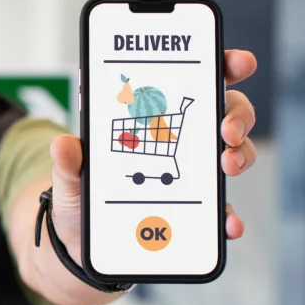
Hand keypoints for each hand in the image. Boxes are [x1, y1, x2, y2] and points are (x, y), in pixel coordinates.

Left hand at [49, 48, 258, 256]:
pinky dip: (228, 216)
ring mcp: (190, 174)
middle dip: (236, 114)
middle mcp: (177, 139)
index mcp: (149, 118)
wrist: (81, 241)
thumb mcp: (70, 177)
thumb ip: (69, 162)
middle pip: (224, 112)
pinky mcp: (194, 211)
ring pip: (233, 153)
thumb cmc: (80, 197)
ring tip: (227, 166)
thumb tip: (64, 144)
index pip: (191, 80)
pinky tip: (229, 223)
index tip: (237, 63)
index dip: (220, 65)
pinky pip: (220, 210)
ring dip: (240, 155)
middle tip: (226, 130)